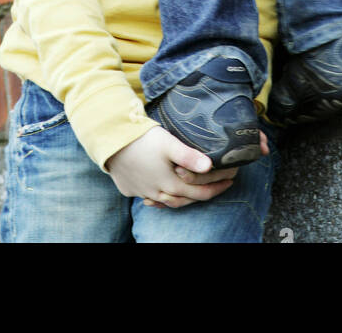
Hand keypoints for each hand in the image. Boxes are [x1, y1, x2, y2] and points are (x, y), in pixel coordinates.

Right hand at [106, 126, 238, 207]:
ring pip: (167, 201)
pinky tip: (160, 189)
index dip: (217, 188)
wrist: (110, 142)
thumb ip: (189, 156)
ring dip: (180, 197)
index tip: (231, 181)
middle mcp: (158, 193)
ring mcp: (143, 193)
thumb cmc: (141, 140)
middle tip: (216, 186)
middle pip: (185, 200)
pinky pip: (149, 197)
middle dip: (202, 193)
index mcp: (171, 185)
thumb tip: (210, 166)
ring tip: (190, 191)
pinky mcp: (130, 188)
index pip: (200, 193)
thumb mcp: (169, 144)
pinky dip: (159, 196)